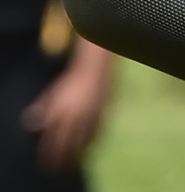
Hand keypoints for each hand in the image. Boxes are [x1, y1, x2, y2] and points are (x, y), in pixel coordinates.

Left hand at [22, 40, 113, 172]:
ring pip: (84, 141)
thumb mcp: (52, 92)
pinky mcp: (103, 113)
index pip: (52, 140)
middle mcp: (75, 117)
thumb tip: (31, 124)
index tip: (48, 163)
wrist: (96, 67)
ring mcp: (90, 116)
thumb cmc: (71, 79)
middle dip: (64, 159)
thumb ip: (42, 108)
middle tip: (62, 168)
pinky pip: (98, 133)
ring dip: (79, 153)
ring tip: (76, 160)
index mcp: (60, 112)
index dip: (49, 155)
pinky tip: (91, 145)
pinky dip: (93, 142)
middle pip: (69, 145)